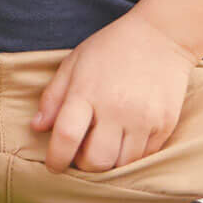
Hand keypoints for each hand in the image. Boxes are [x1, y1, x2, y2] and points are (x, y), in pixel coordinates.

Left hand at [32, 11, 196, 174]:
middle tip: (81, 154)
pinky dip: (131, 156)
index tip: (53, 166)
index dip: (56, 158)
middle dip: (83, 165)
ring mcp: (143, 119)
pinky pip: (145, 157)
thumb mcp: (74, 63)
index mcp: (87, 92)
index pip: (66, 137)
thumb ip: (53, 97)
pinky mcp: (165, 125)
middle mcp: (116, 109)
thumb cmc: (111, 48)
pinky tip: (124, 140)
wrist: (161, 37)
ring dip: (109, 163)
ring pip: (122, 164)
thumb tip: (37, 127)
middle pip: (96, 161)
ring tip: (103, 146)